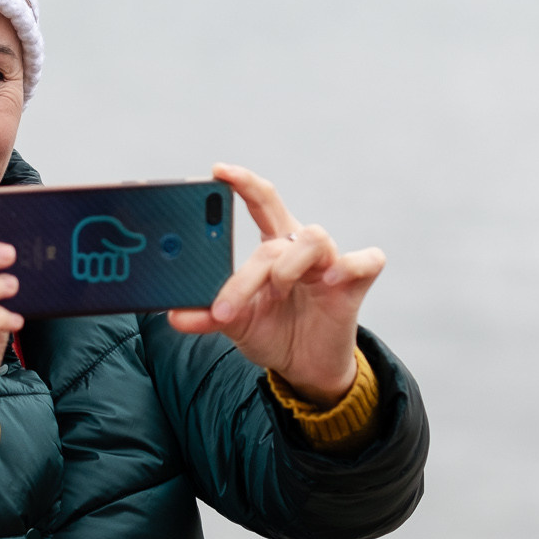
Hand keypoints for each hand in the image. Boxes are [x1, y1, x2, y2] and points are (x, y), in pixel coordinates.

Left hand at [167, 164, 384, 404]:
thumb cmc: (274, 333)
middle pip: (278, 227)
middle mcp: (301, 247)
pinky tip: (327, 280)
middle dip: (249, 269)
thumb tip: (174, 315)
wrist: (306, 368)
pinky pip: (364, 260)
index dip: (244, 181)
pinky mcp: (355, 284)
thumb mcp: (236, 324)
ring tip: (278, 293)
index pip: (261, 200)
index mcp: (273, 246)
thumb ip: (208, 315)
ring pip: (315, 237)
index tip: (218, 169)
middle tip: (225, 307)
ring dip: (289, 266)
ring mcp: (331, 263)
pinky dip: (347, 265)